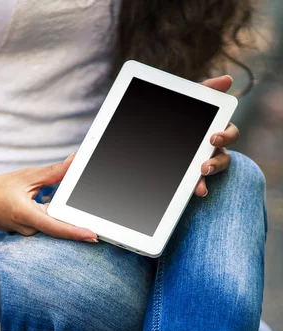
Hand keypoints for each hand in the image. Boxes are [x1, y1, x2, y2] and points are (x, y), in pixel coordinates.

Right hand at [0, 154, 97, 240]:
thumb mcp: (27, 176)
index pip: (55, 227)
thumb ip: (54, 172)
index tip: (92, 235)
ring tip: (54, 203)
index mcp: (25, 214)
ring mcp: (26, 233)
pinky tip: (44, 202)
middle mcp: (26, 228)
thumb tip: (74, 163)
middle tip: (93, 217)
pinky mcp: (26, 232)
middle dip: (73, 219)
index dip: (75, 232)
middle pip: (58, 226)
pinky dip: (51, 214)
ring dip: (59, 214)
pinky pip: (44, 225)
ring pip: (51, 225)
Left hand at [195, 75, 238, 196]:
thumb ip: (208, 89)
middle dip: (215, 164)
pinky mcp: (194, 176)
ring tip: (199, 186)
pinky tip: (195, 191)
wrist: (160, 129)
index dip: (225, 138)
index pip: (229, 135)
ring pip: (210, 175)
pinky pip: (200, 185)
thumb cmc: (183, 111)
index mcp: (217, 132)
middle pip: (224, 160)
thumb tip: (228, 79)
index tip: (213, 140)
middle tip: (204, 166)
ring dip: (206, 180)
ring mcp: (204, 165)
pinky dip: (198, 189)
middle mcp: (214, 151)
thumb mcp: (191, 98)